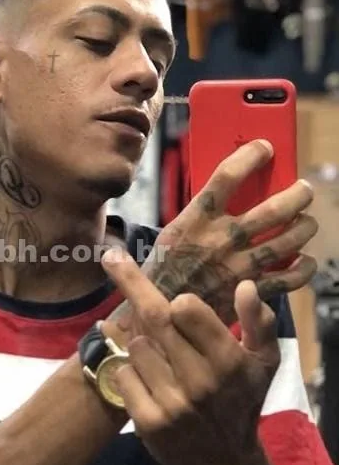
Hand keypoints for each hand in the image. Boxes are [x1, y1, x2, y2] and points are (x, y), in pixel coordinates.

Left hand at [102, 249, 279, 464]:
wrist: (223, 462)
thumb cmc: (242, 401)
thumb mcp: (264, 362)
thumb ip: (259, 322)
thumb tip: (245, 285)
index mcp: (228, 361)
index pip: (186, 309)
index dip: (179, 302)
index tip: (177, 301)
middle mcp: (200, 381)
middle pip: (154, 318)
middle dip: (131, 284)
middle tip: (112, 259)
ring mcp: (172, 402)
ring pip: (136, 346)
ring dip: (142, 345)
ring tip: (161, 359)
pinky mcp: (148, 420)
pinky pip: (123, 375)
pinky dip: (129, 371)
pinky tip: (146, 381)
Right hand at [134, 140, 315, 324]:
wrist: (157, 316)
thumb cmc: (162, 272)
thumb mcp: (171, 234)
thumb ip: (199, 215)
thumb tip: (224, 191)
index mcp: (196, 220)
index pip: (227, 176)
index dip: (250, 156)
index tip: (265, 148)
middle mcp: (221, 240)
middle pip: (272, 210)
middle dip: (296, 196)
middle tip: (303, 190)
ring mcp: (238, 267)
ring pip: (287, 241)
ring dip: (304, 228)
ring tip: (307, 222)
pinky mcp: (248, 293)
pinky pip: (287, 280)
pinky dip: (302, 269)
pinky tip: (306, 261)